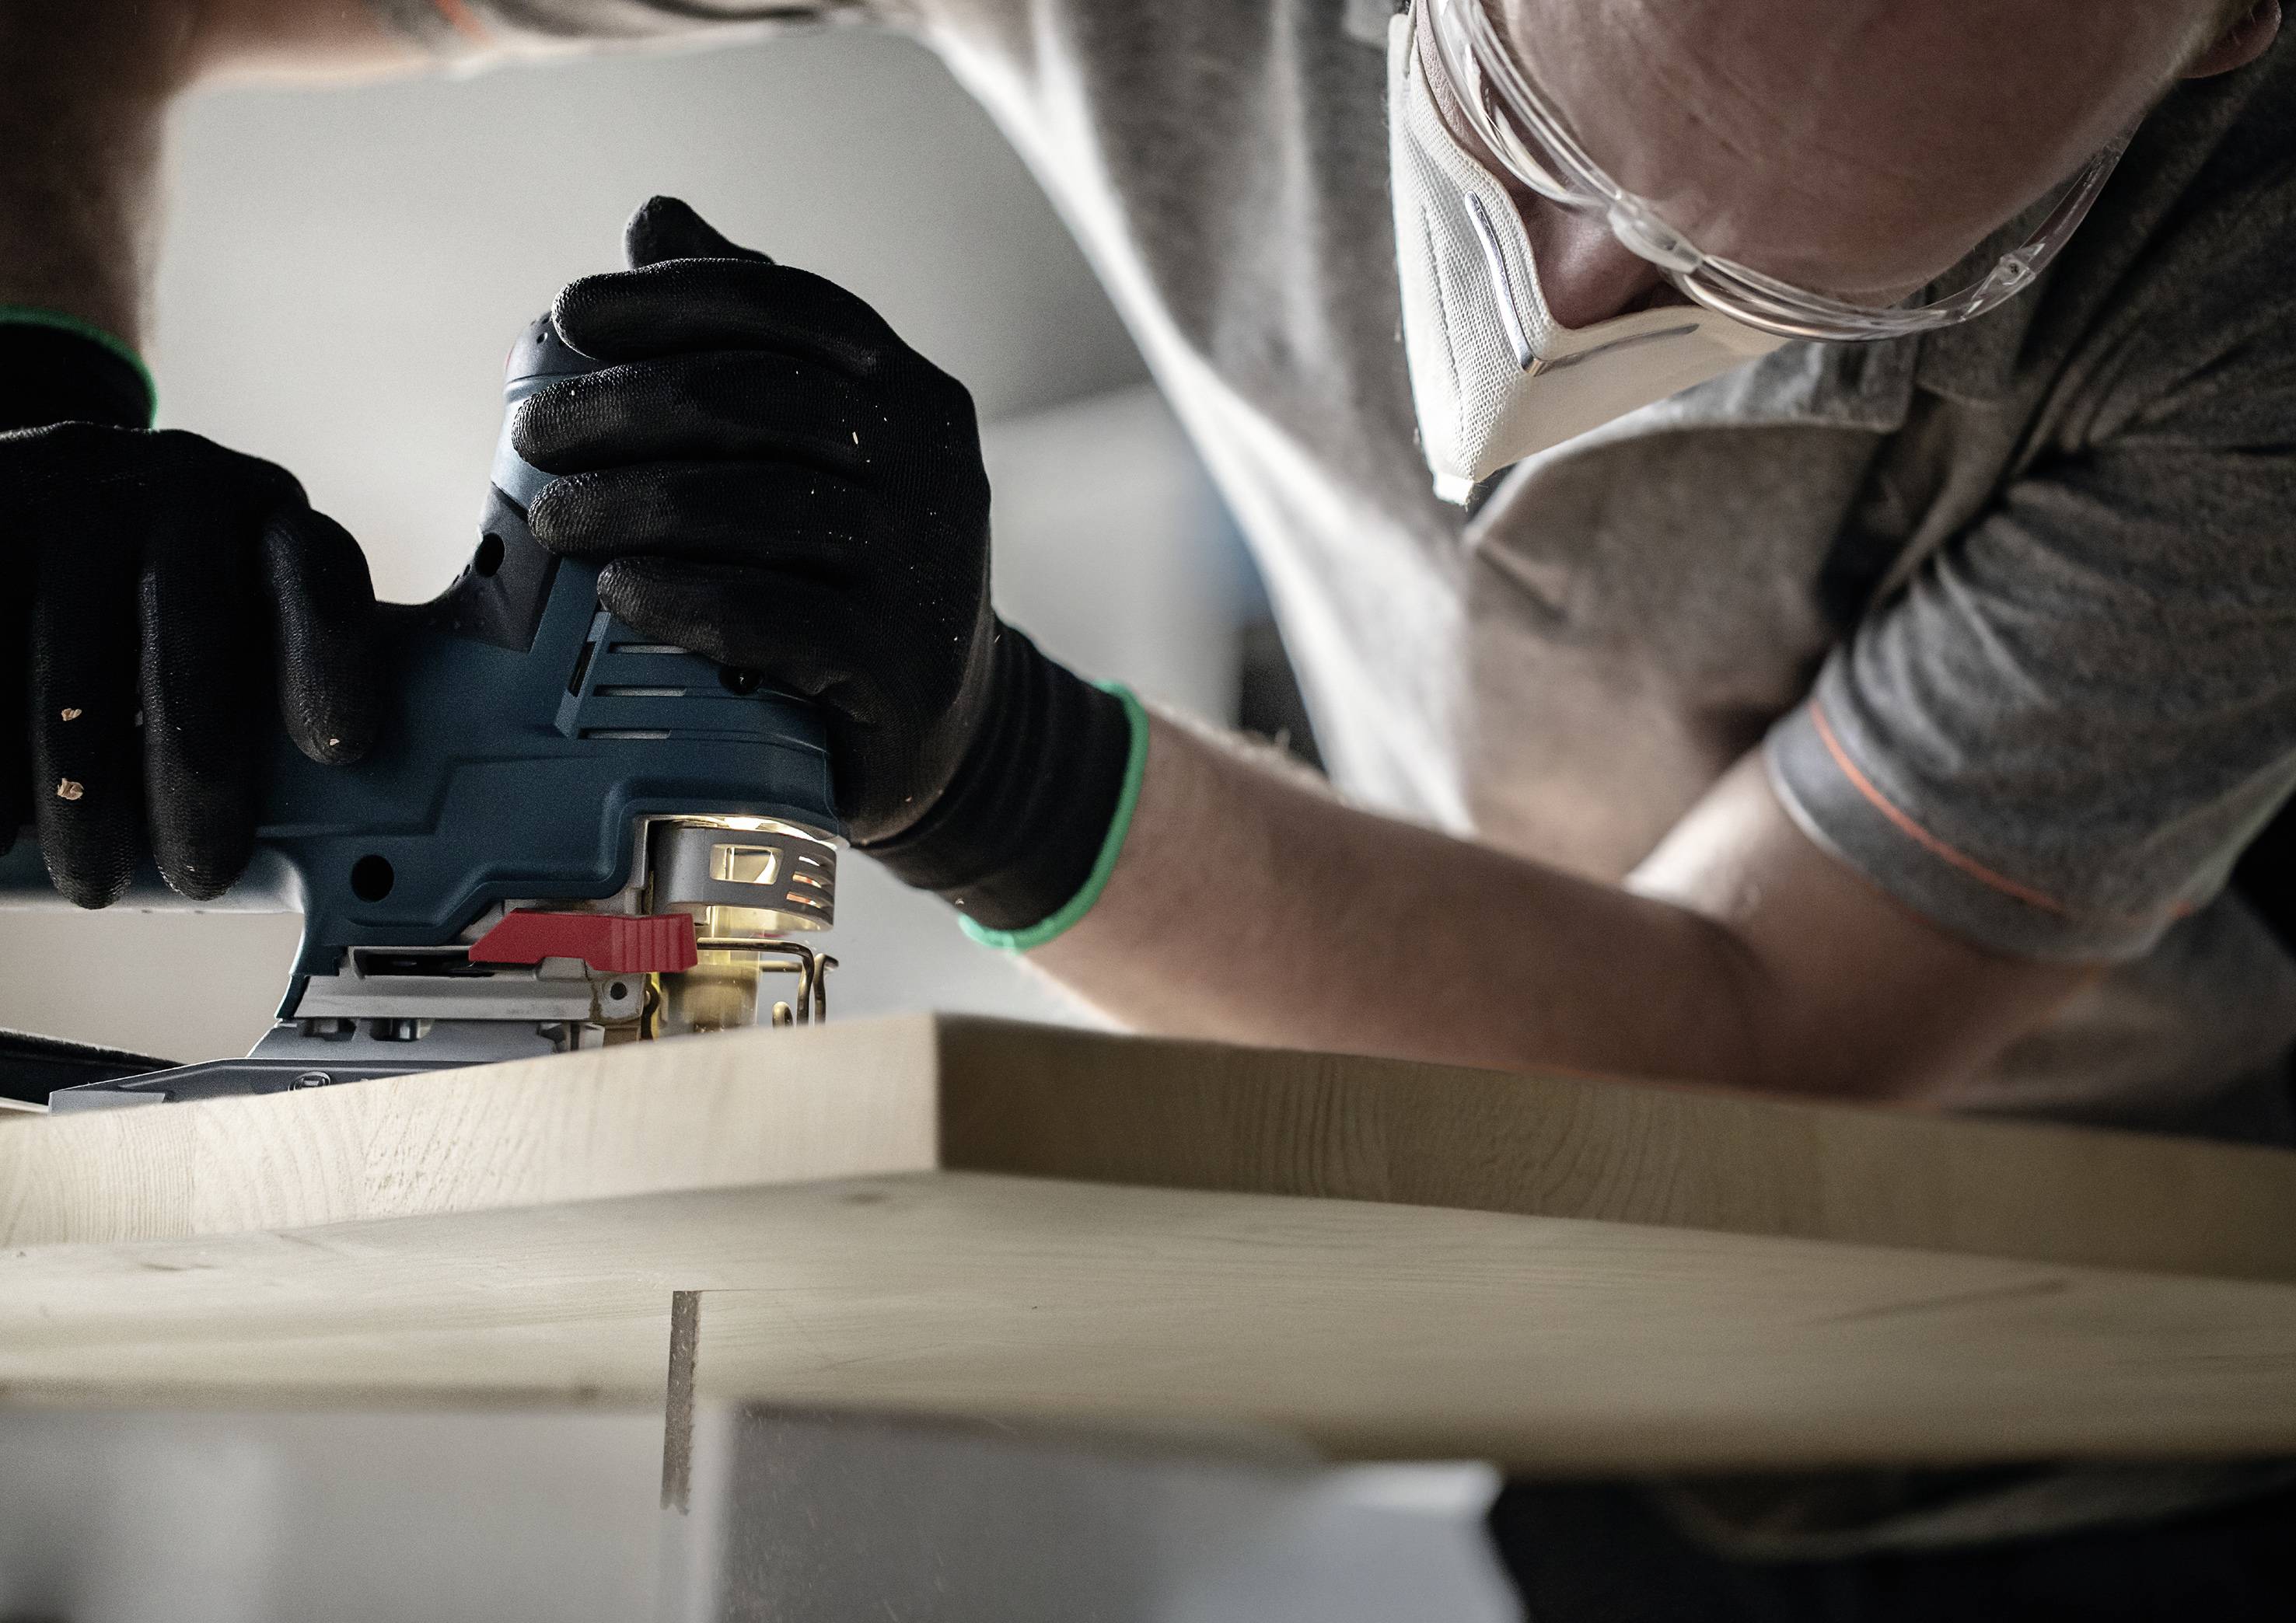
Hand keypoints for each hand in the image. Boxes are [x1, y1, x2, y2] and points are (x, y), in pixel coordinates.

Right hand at [0, 421, 379, 905]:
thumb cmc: (163, 590)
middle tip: (205, 871)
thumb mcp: (236, 601)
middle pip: (194, 651)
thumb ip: (272, 685)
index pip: (321, 581)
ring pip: (75, 681)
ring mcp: (72, 510)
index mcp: (267, 521)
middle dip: (201, 779)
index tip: (339, 751)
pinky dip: (2, 763)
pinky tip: (7, 826)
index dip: (334, 665)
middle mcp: (177, 497)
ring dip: (84, 796)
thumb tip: (335, 841)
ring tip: (96, 880)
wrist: (42, 491)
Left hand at [517, 197, 1133, 930]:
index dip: (675, 298)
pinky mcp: (900, 667)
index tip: (569, 314)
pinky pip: (779, 618)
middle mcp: (934, 470)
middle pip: (765, 400)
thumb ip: (753, 342)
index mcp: (912, 397)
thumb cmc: (856, 575)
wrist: (951, 730)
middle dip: (629, 403)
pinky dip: (688, 598)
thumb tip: (655, 221)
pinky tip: (619, 592)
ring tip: (548, 522)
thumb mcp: (828, 454)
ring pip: (764, 507)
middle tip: (530, 436)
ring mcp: (925, 570)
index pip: (792, 310)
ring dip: (635, 504)